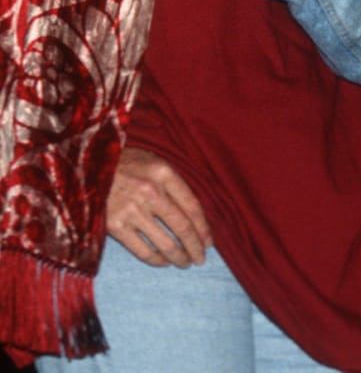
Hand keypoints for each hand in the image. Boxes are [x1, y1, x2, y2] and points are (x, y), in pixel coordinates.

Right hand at [106, 148, 211, 268]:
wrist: (87, 168)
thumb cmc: (125, 164)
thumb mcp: (154, 162)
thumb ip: (173, 185)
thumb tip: (193, 216)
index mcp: (164, 173)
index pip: (192, 206)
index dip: (204, 227)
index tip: (209, 242)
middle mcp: (150, 192)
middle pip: (182, 227)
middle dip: (195, 247)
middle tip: (201, 259)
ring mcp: (132, 210)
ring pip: (164, 243)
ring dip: (178, 257)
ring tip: (185, 263)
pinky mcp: (115, 226)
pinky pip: (142, 250)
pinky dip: (156, 260)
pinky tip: (163, 262)